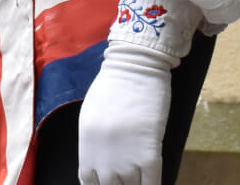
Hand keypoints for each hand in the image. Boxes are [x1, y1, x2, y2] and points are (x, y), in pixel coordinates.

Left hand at [77, 42, 171, 184]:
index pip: (89, 182)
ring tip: (140, 178)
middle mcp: (103, 157)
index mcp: (86, 146)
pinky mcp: (149, 153)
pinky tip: (153, 181)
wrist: (135, 66)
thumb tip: (99, 163)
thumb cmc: (114, 85)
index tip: (109, 182)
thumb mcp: (91, 116)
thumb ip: (93, 143)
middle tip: (127, 178)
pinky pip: (151, 183)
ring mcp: (126, 158)